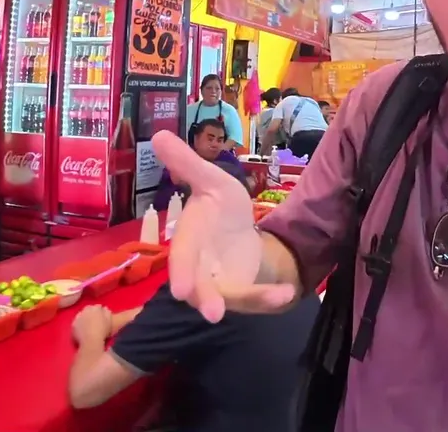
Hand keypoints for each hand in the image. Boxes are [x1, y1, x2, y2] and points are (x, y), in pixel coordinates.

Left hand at [72, 305, 111, 344]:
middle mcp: (86, 310)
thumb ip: (107, 313)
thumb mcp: (109, 320)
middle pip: (88, 308)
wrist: (91, 340)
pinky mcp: (73, 324)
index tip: (101, 315)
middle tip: (94, 319)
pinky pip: (76, 322)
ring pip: (81, 314)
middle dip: (91, 312)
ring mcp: (78, 317)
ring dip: (84, 317)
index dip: (100, 311)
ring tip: (88, 324)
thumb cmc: (103, 330)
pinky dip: (79, 324)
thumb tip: (105, 309)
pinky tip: (82, 329)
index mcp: (96, 308)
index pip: (98, 306)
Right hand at [152, 131, 295, 322]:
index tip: (179, 291)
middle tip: (212, 313)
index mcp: (189, 240)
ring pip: (232, 297)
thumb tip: (159, 133)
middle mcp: (200, 268)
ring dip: (254, 298)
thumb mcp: (210, 181)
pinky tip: (288, 293)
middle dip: (205, 298)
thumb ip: (187, 163)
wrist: (238, 231)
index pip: (181, 257)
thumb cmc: (218, 207)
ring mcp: (221, 284)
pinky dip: (270, 297)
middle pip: (199, 287)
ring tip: (280, 296)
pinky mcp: (243, 292)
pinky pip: (255, 298)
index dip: (180, 271)